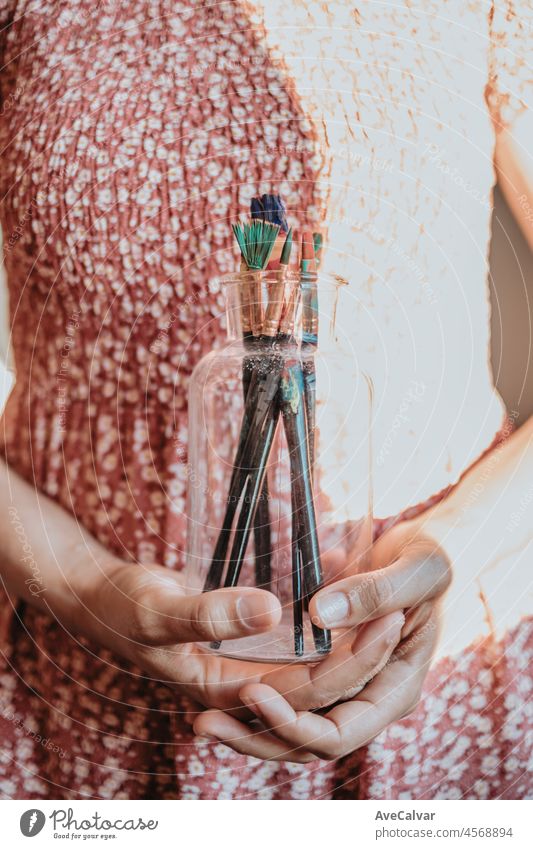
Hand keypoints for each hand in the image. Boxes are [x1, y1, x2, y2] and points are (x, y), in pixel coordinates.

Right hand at [81, 559, 405, 761]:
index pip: (308, 691)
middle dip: (365, 655)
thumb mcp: (159, 607)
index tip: (390, 616)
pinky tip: (345, 601)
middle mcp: (241, 691)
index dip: (353, 659)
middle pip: (321, 689)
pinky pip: (297, 650)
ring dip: (351, 646)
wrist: (102, 600)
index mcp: (224, 693)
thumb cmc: (121, 606)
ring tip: (388, 609)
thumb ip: (210, 614)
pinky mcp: (245, 649)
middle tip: (403, 612)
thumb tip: (273, 612)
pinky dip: (326, 632)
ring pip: (314, 672)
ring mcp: (244, 670)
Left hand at [193, 521, 450, 760]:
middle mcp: (369, 700)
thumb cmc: (431, 557)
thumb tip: (321, 614)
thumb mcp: (419, 567)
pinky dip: (257, 700)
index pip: (339, 733)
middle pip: (307, 743)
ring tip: (199, 723)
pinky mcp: (326, 668)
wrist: (424, 549)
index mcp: (397, 690)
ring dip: (249, 727)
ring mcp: (346, 688)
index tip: (250, 691)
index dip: (293, 722)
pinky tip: (214, 697)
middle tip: (204, 723)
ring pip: (293, 726)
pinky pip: (289, 696)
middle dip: (257, 737)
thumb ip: (375, 591)